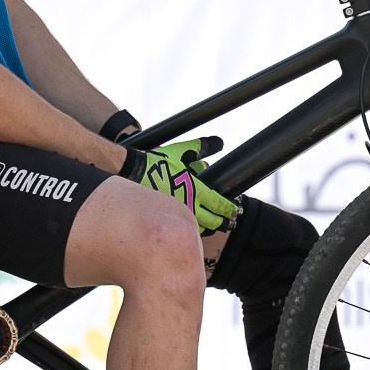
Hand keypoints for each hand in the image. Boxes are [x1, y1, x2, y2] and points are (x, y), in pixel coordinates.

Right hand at [121, 136, 239, 233]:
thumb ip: (201, 147)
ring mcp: (177, 213)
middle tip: (231, 222)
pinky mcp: (167, 218)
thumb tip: (218, 142)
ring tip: (214, 225)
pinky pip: (184, 226)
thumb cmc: (157, 163)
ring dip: (209, 227)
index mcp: (195, 189)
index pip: (218, 203)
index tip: (236, 210)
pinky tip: (194, 224)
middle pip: (213, 221)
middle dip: (224, 222)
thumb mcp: (181, 151)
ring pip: (199, 227)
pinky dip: (193, 226)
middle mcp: (189, 204)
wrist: (133, 173)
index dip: (229, 208)